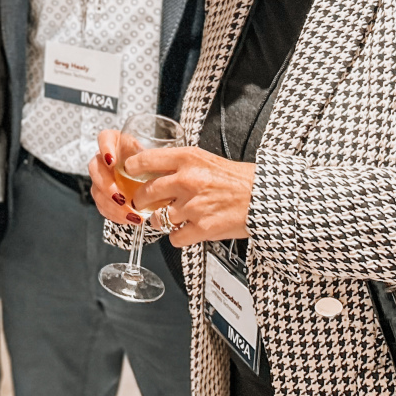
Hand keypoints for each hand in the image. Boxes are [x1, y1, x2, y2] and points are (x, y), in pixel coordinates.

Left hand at [89, 131, 253, 246]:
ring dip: (161, 220)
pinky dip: (177, 236)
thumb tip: (152, 169)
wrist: (265, 198)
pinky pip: (173, 237)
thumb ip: (180, 164)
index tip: (130, 173)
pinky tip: (187, 229)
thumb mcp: (206, 159)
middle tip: (144, 202)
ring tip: (172, 217)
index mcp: (188, 158)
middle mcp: (187, 181)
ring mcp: (193, 206)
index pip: (144, 160)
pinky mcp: (201, 228)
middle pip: (145, 193)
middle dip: (141, 201)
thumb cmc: (238, 179)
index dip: (132, 168)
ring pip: (157, 218)